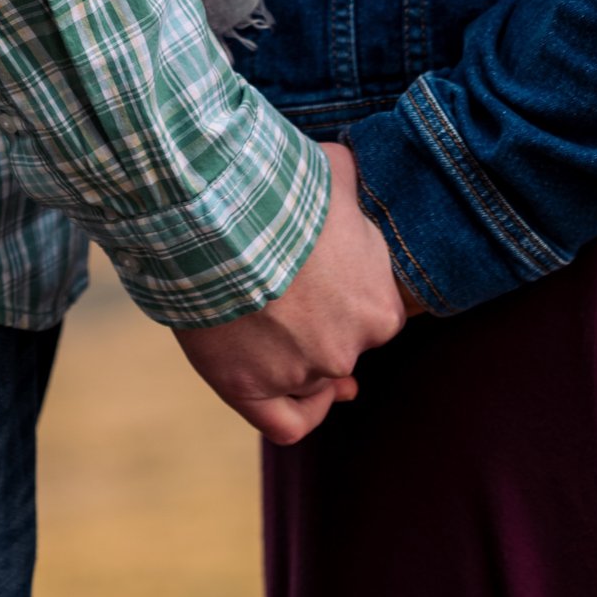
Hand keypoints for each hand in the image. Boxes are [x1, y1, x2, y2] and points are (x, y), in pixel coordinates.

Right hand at [174, 145, 405, 444]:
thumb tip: (355, 192)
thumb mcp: (337, 172)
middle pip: (342, 347)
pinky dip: (298, 412)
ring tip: (267, 314)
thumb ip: (356, 196)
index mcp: (380, 308)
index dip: (353, 300)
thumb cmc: (280, 188)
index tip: (332, 283)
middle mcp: (348, 350)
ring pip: (309, 378)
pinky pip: (287, 424)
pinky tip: (290, 388)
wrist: (217, 213)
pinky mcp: (250, 389)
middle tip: (293, 289)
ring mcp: (299, 374)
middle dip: (323, 323)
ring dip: (296, 354)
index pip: (377, 316)